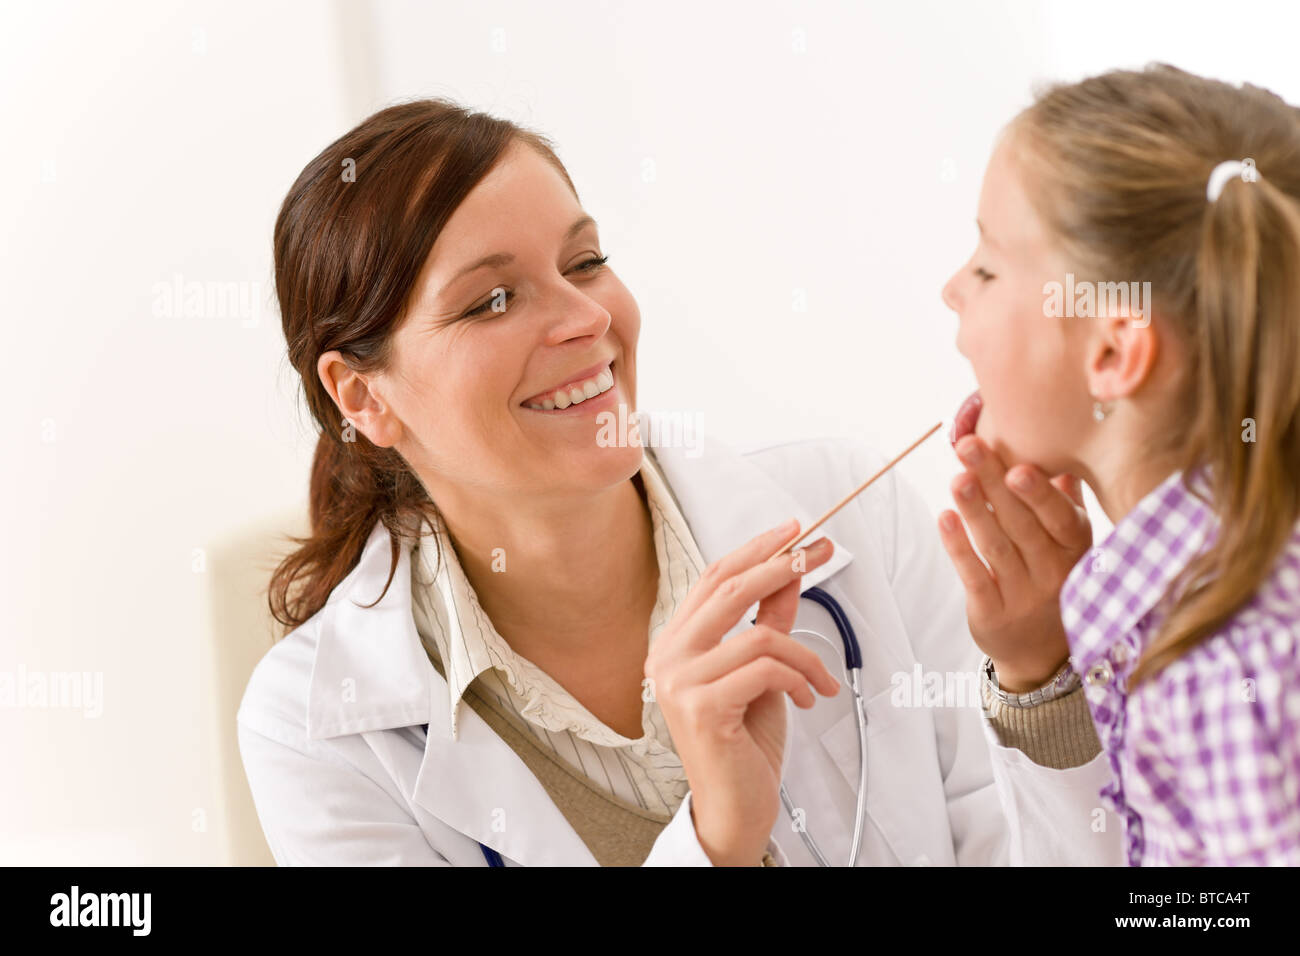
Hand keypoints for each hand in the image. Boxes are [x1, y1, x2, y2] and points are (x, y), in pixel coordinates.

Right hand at [646, 519, 840, 865]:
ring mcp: (679, 682)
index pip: (713, 578)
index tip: (797, 532)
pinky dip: (799, 679)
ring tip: (821, 681)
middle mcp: (667, 656)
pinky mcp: (702, 707)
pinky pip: (766, 669)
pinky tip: (808, 699)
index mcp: (674, 643)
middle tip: (821, 550)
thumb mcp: (763, 671)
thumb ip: (770, 620)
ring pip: (758, 635)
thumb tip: (791, 570)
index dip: (756, 550)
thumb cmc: (744, 742)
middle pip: (729, 588)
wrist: (736, 807)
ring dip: (804, 656)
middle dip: (782, 565)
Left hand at [937, 435, 1091, 692]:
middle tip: (969, 448)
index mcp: (1077, 550)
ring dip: (974, 510)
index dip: (1039, 493)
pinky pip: (974, 576)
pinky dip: (958, 547)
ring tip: (956, 478)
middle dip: (993, 483)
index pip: (1059, 517)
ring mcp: (1023, 596)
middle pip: (1021, 523)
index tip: (1017, 467)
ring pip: (996, 546)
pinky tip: (945, 518)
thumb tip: (1064, 457)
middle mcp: (1054, 573)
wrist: (1044, 655)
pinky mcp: (992, 614)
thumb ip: (1066, 503)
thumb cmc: (1055, 582)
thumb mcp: (1072, 546)